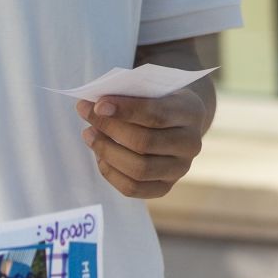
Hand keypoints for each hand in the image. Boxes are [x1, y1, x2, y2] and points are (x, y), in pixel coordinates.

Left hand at [76, 83, 213, 198]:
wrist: (181, 123)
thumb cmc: (160, 101)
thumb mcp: (154, 89)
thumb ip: (130, 95)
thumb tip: (94, 106)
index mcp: (190, 113)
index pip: (156, 115)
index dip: (125, 111)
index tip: (98, 105)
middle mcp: (191, 144)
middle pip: (145, 143)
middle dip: (109, 129)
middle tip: (86, 114)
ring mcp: (180, 169)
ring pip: (138, 169)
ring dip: (107, 151)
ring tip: (89, 134)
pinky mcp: (165, 187)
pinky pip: (133, 188)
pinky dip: (111, 172)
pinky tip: (100, 156)